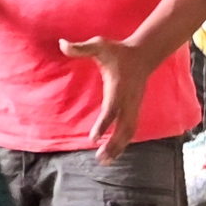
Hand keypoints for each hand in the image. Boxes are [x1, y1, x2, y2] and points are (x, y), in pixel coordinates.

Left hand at [55, 25, 182, 145]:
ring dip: (119, 147)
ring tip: (104, 161)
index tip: (94, 138)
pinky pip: (131, 130)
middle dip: (113, 144)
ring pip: (129, 131)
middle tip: (99, 157)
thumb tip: (61, 44)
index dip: (104, 124)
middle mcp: (128, 100)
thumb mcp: (99, 45)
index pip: (111, 109)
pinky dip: (123, 143)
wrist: (144, 54)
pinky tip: (113, 154)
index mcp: (118, 87)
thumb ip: (81, 48)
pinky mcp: (136, 110)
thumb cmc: (118, 51)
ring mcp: (134, 106)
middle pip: (124, 127)